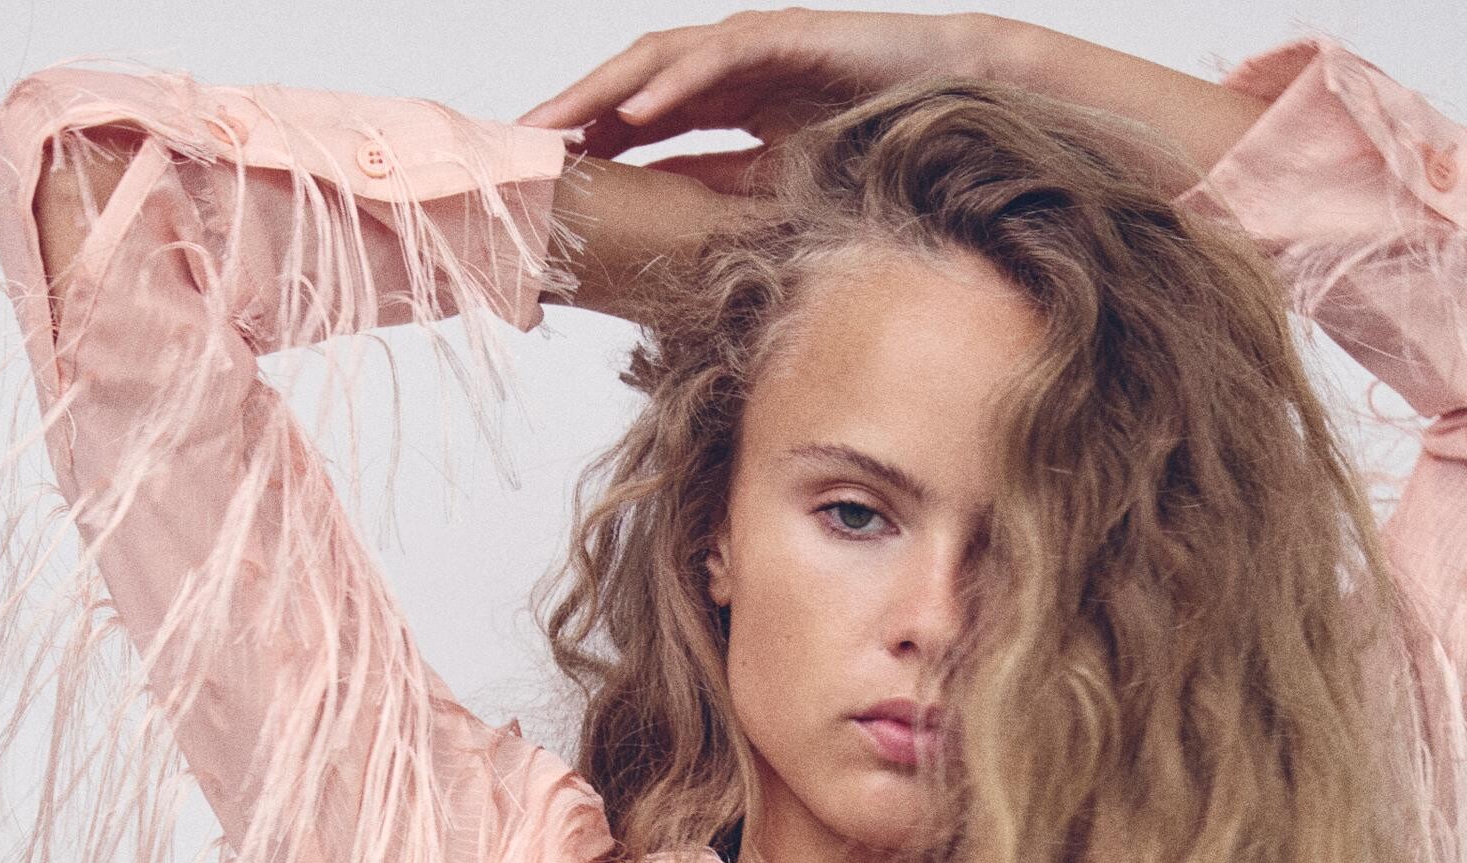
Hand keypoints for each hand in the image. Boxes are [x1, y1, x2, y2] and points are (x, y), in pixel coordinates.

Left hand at [517, 9, 1014, 194]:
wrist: (947, 94)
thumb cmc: (869, 137)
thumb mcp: (775, 182)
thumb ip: (718, 189)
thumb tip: (663, 222)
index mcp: (722, 101)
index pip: (638, 119)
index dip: (587, 141)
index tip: (541, 178)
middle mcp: (726, 67)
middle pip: (631, 86)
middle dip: (572, 113)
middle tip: (519, 147)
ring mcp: (752, 46)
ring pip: (658, 64)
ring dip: (600, 95)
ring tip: (555, 127)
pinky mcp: (784, 38)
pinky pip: (715, 60)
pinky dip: (670, 86)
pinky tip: (630, 113)